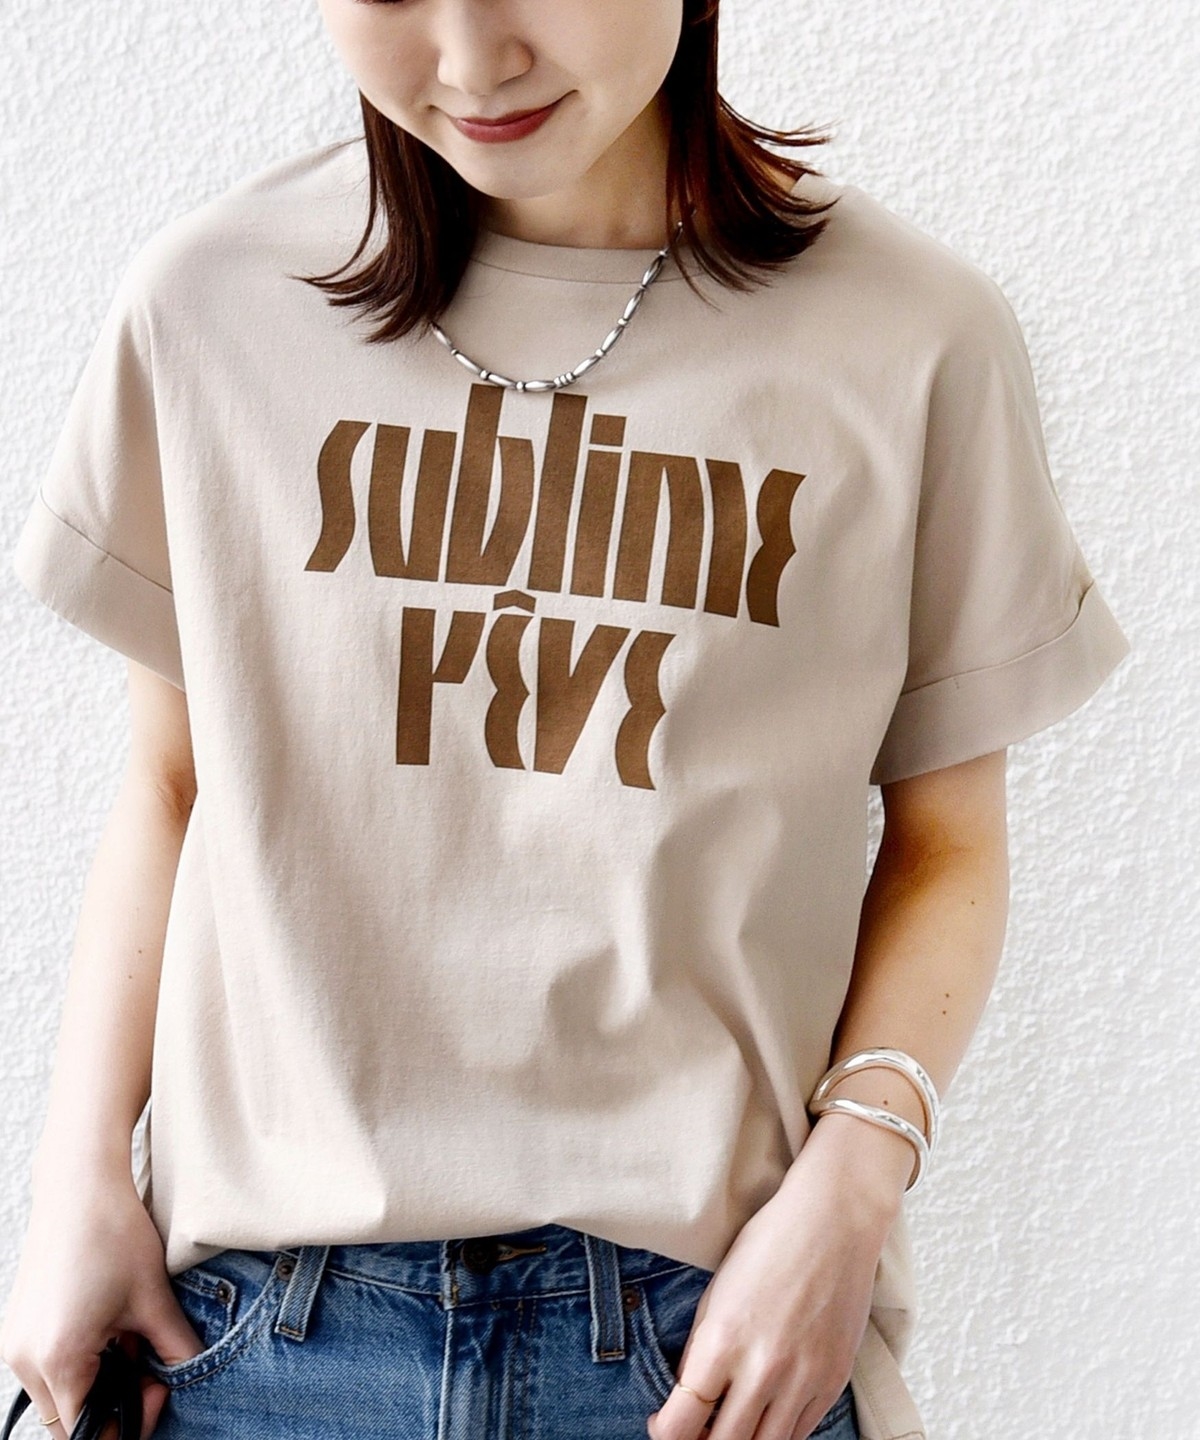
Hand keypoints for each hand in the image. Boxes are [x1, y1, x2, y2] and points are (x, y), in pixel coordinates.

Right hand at [0, 1160, 209, 1439]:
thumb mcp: (154, 1298)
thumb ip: (176, 1350)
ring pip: (57, 1396)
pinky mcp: (18, 1328)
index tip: (159, 1388)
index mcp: (58, 1359)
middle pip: (67, 1420)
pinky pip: (47, 1369)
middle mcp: (24, 1360)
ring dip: (95, 1384)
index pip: (86, 1433)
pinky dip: (80, 1363)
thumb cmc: (114, 1235)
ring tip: (130, 1340)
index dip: (128, 1422)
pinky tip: (109, 1328)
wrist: (79, 1185)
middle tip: (149, 1368)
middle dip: (112, 1407)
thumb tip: (191, 1381)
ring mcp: (15, 1344)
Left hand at [646, 1120, 900, 1439]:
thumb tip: (690, 1397)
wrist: (833, 1221)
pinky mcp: (833, 1380)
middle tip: (696, 1430)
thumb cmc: (770, 1243)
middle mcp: (763, 1367)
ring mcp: (803, 1378)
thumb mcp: (717, 1292)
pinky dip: (779, 1431)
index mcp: (723, 1340)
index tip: (662, 1427)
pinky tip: (766, 1414)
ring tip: (731, 1425)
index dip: (665, 1433)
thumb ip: (702, 1349)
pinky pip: (801, 1431)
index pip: (682, 1421)